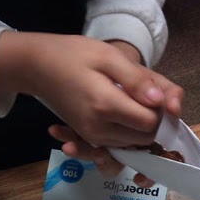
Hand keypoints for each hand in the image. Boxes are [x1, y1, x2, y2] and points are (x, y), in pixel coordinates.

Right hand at [0, 31, 182, 179]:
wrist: (36, 66)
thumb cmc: (73, 55)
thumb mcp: (108, 56)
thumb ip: (137, 80)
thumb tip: (162, 102)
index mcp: (106, 106)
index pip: (150, 122)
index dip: (159, 109)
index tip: (151, 89)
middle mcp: (98, 129)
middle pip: (144, 137)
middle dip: (152, 120)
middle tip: (142, 93)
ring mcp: (92, 137)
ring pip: (133, 144)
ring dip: (139, 127)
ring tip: (129, 98)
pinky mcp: (88, 138)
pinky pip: (118, 144)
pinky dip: (126, 133)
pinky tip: (122, 111)